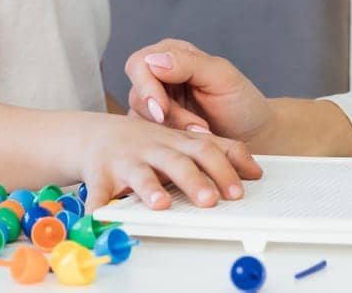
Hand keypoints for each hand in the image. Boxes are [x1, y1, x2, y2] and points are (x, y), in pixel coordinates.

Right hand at [77, 112, 262, 212]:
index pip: (206, 148)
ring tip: (161, 205)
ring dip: (150, 189)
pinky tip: (99, 217)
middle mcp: (154, 147)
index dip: (224, 166)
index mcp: (178, 139)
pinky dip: (97, 204)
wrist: (95, 135)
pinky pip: (96, 189)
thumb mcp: (185, 139)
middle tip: (211, 200)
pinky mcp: (100, 172)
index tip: (241, 187)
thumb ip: (219, 150)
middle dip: (195, 180)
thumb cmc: (149, 141)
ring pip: (141, 172)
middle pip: (178, 160)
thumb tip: (255, 173)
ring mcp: (127, 159)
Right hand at [125, 39, 277, 149]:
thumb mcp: (222, 77)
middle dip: (163, 115)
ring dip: (170, 130)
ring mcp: (155, 107)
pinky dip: (169, 144)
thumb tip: (155, 60)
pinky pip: (147, 140)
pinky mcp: (156, 132)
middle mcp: (159, 78)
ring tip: (202, 134)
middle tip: (192, 128)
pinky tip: (191, 144)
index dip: (146, 87)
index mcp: (173, 54)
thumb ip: (189, 64)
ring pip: (140, 120)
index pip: (140, 64)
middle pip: (137, 94)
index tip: (163, 109)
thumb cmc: (241, 102)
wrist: (254, 136)